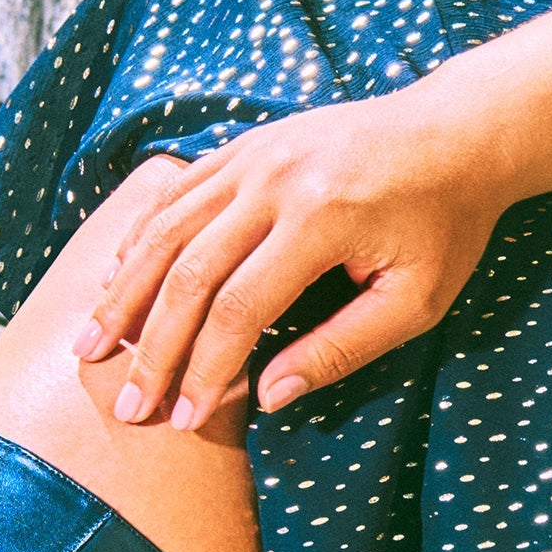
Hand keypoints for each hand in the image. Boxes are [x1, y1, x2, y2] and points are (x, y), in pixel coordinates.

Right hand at [73, 91, 510, 427]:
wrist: (457, 132)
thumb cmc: (445, 224)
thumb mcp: (414, 300)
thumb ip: (341, 349)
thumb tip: (269, 400)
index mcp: (319, 219)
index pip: (238, 309)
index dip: (204, 370)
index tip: (182, 418)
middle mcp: (273, 179)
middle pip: (187, 273)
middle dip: (151, 347)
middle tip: (126, 404)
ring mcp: (253, 154)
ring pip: (166, 229)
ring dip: (124, 292)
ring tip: (93, 346)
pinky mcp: (246, 144)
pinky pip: (176, 193)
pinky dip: (141, 237)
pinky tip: (118, 278)